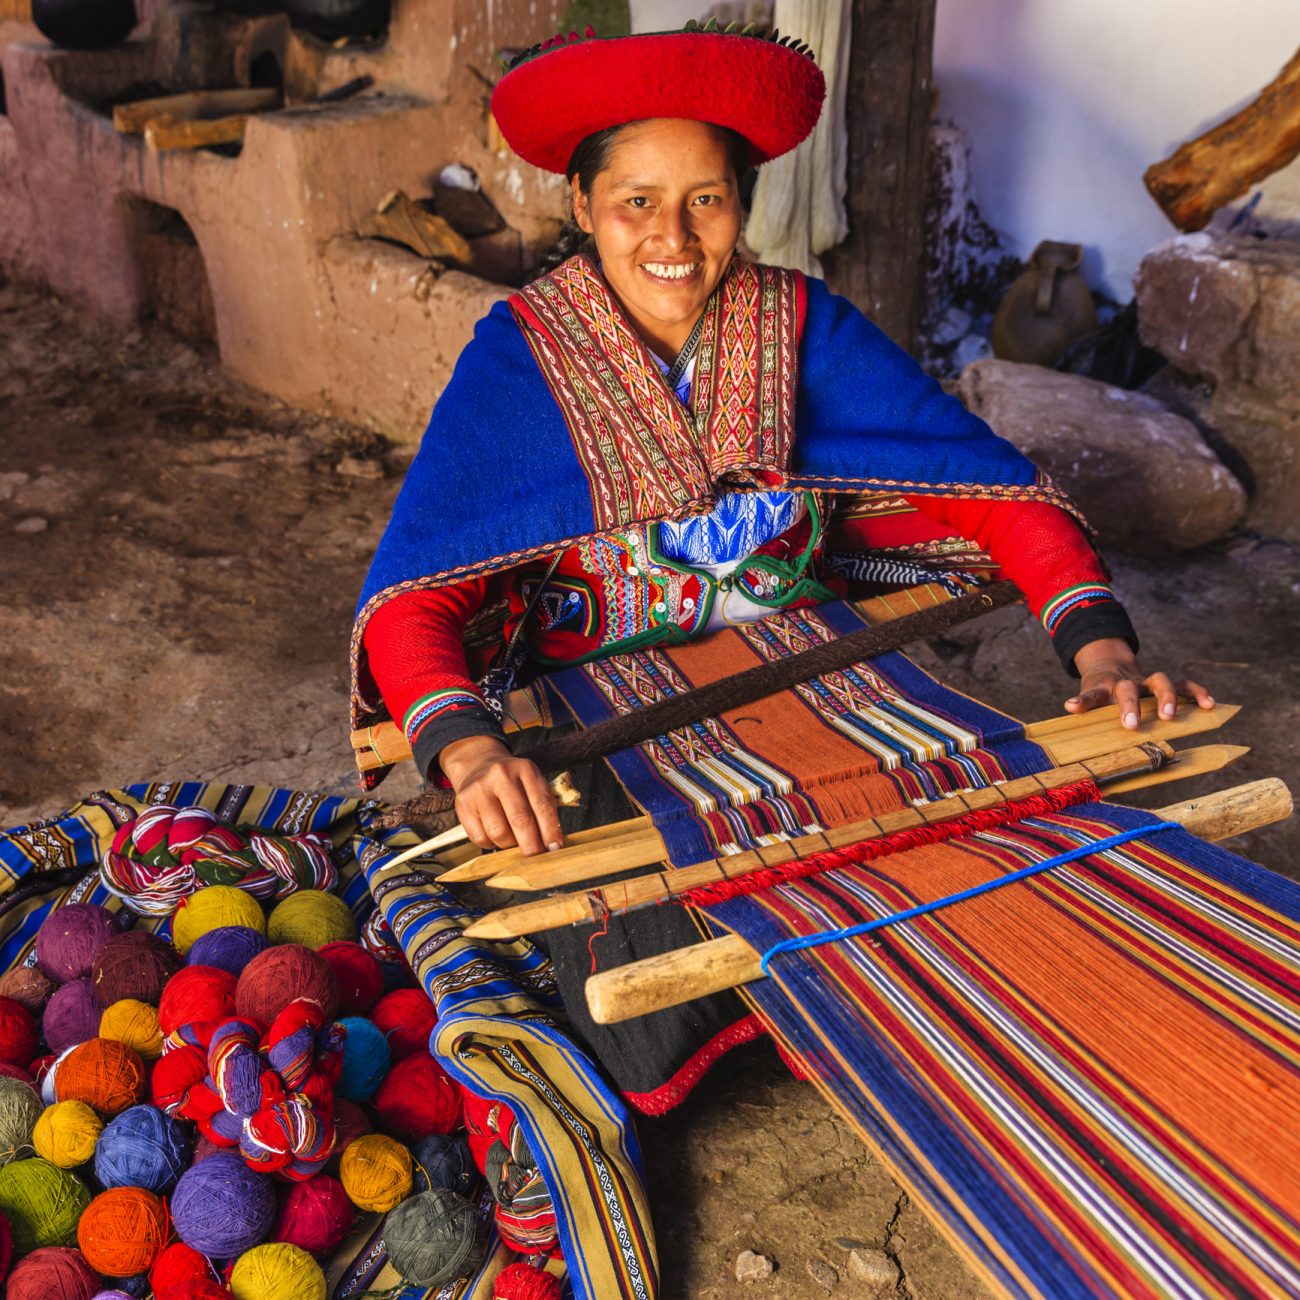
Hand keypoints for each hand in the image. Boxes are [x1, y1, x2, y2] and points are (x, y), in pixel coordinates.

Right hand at [440, 735, 563, 854]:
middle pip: (520, 819)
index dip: (551, 830)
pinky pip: (480, 837)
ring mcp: (480, 789)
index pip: (542, 804)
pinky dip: (491, 844)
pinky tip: (496, 837)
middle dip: (532, 845)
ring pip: (499, 832)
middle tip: (536, 857)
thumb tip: (552, 843)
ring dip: (510, 845)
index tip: (554, 848)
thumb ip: (544, 807)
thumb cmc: (512, 781)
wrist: (478, 765)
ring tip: (514, 842)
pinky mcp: (463, 804)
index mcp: (526, 769)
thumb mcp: (531, 782)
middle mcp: (502, 776)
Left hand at [1065, 637, 1214, 728]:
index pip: (1092, 695)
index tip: (1072, 707)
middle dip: (1130, 705)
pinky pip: (1183, 686)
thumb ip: (1085, 706)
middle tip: (1131, 725)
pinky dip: (1196, 693)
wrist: (1109, 665)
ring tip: (1169, 715)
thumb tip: (1068, 709)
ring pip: (1159, 681)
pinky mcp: (1163, 684)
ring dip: (1166, 697)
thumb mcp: (1088, 697)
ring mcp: (1145, 682)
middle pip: (1128, 689)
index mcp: (1102, 689)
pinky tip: (1209, 704)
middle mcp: (1125, 683)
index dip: (1083, 702)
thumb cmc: (1099, 691)